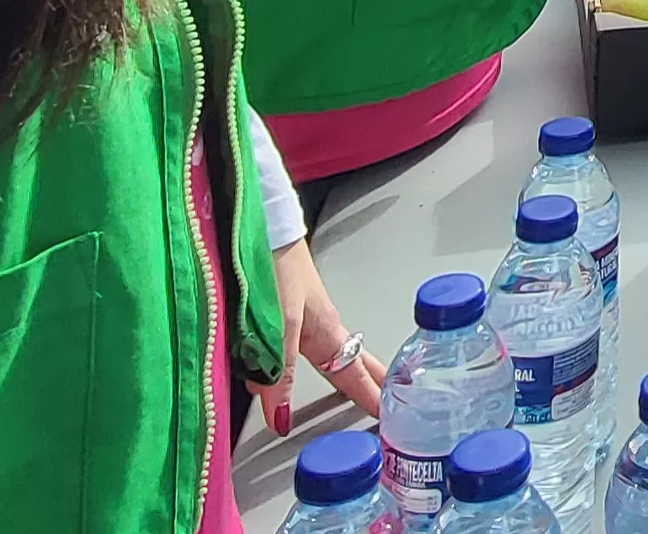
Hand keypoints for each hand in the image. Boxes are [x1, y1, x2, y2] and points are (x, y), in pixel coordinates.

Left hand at [272, 238, 383, 431]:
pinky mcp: (284, 307)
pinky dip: (308, 358)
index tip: (389, 422)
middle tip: (387, 404)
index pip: (355, 375)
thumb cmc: (277, 268)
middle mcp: (320, 327)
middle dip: (370, 383)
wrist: (257, 225)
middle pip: (351, 362)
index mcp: (327, 333)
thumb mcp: (280, 328)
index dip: (371, 398)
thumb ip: (279, 373)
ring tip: (356, 386)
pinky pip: (300, 344)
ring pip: (326, 352)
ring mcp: (304, 316)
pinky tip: (294, 361)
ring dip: (344, 369)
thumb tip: (281, 418)